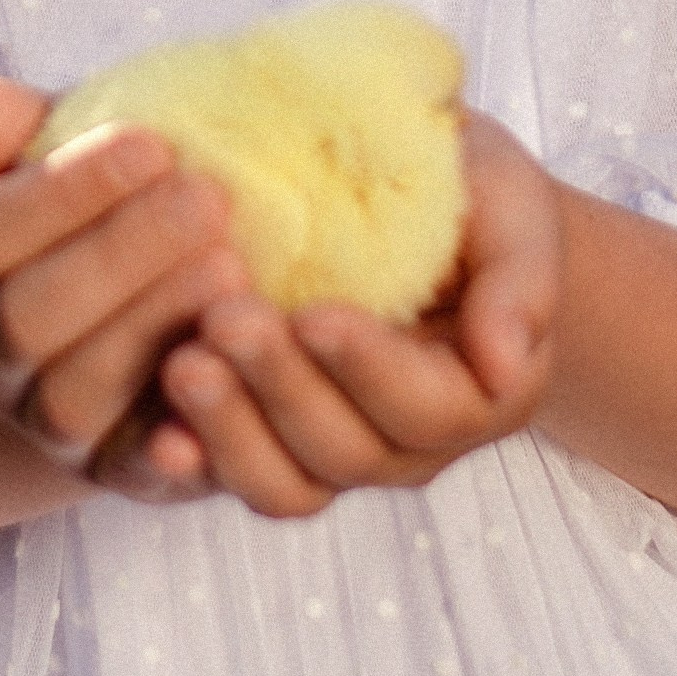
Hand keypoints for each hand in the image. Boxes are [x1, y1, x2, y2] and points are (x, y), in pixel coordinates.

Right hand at [0, 74, 250, 499]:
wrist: (144, 323)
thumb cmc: (115, 213)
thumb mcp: (77, 163)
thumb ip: (22, 128)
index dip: (62, 190)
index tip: (153, 142)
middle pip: (25, 320)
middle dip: (118, 255)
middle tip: (209, 198)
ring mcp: (50, 427)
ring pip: (72, 398)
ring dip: (151, 327)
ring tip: (232, 267)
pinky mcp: (119, 475)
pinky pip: (132, 474)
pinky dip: (169, 442)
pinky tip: (217, 383)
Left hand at [154, 111, 559, 519]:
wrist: (423, 197)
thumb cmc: (473, 193)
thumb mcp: (513, 209)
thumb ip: (520, 282)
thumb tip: (505, 362)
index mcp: (480, 393)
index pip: (425, 408)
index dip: (368, 371)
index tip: (314, 314)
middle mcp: (409, 442)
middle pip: (345, 451)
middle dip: (281, 387)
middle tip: (224, 317)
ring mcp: (336, 447)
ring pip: (287, 482)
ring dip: (231, 432)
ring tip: (180, 364)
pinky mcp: (272, 438)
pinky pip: (235, 477)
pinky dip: (197, 464)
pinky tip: (156, 436)